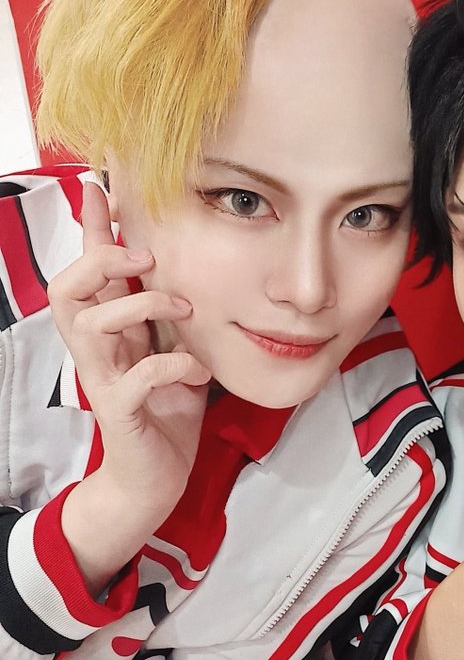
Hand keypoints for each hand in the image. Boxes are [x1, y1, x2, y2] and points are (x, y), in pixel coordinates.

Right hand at [50, 181, 211, 592]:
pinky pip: (133, 380)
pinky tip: (198, 370)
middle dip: (102, 260)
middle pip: (68, 287)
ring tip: (184, 311)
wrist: (157, 476)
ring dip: (140, 307)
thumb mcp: (173, 347)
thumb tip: (181, 265)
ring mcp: (103, 379)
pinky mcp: (119, 412)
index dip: (92, 227)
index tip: (99, 182)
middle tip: (146, 257)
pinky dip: (171, 367)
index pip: (90, 268)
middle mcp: (97, 348)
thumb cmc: (166, 408)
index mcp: (110, 327)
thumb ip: (169, 311)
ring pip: (91, 325)